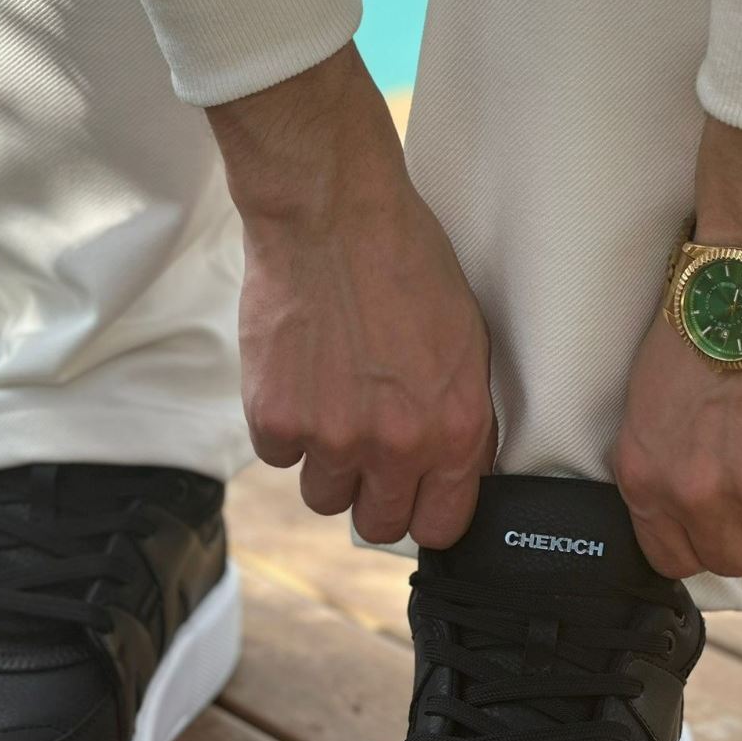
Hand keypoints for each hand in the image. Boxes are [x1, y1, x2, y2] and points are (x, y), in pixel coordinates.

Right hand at [207, 45, 495, 547]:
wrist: (331, 215)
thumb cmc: (405, 263)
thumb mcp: (465, 343)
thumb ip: (459, 418)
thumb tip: (451, 472)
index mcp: (455, 430)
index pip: (442, 525)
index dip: (424, 514)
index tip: (412, 499)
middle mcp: (396, 446)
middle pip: (377, 523)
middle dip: (372, 495)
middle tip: (364, 453)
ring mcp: (332, 437)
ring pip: (323, 496)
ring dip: (325, 463)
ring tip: (329, 404)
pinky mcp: (276, 419)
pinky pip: (279, 455)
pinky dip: (284, 426)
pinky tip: (298, 376)